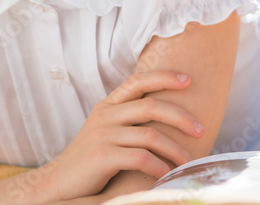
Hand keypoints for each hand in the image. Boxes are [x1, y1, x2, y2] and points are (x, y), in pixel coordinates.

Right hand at [39, 70, 204, 201]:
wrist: (58, 182)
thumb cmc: (89, 160)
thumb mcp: (105, 131)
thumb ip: (126, 120)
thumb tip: (164, 115)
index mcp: (107, 105)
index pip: (138, 80)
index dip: (164, 77)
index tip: (188, 80)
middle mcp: (105, 115)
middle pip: (151, 105)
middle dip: (181, 116)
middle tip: (201, 129)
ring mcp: (103, 135)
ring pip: (150, 134)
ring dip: (175, 149)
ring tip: (189, 160)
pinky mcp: (102, 156)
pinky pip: (140, 158)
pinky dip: (159, 167)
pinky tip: (167, 174)